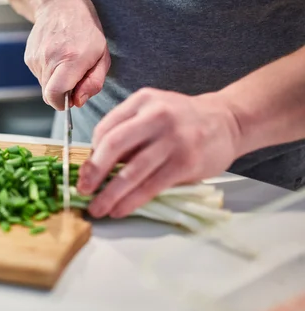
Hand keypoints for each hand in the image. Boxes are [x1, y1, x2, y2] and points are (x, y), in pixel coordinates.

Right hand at [24, 0, 109, 109]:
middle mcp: (50, 58)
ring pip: (44, 85)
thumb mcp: (102, 56)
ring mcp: (36, 57)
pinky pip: (39, 75)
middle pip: (49, 94)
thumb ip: (93, 83)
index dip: (62, 103)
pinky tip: (56, 55)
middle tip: (73, 76)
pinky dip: (48, 71)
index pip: (55, 95)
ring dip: (55, 80)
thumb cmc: (87, 31)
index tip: (69, 101)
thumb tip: (78, 101)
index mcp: (71, 59)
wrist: (60, 4)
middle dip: (62, 92)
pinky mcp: (28, 56)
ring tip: (65, 61)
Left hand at [77, 88, 242, 217]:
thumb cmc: (182, 120)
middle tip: (82, 190)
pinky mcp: (185, 162)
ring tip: (98, 208)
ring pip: (131, 171)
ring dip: (110, 194)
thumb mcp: (153, 111)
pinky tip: (120, 209)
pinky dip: (131, 201)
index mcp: (142, 101)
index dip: (91, 154)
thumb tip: (96, 164)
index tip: (85, 172)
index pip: (106, 128)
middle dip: (93, 171)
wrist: (227, 120)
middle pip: (113, 145)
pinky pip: (150, 186)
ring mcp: (172, 139)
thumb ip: (128, 130)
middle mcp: (156, 116)